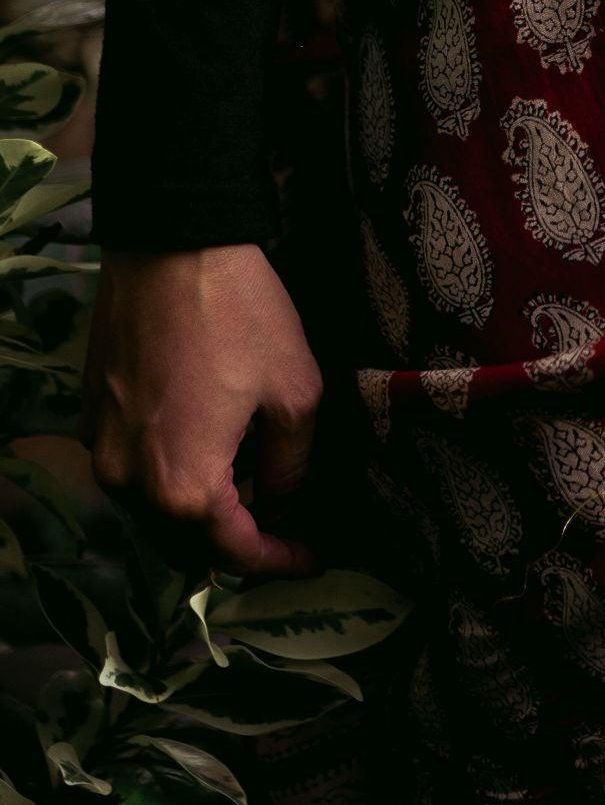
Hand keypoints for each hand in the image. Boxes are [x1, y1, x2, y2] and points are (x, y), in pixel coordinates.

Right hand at [85, 244, 322, 579]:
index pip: (234, 553)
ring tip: (251, 488)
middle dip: (238, 543)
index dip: (279, 561)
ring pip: (153, 509)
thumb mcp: (296, 393)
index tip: (312, 558)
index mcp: (184, 486)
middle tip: (285, 527)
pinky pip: (132, 468)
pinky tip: (207, 449)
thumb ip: (293, 465)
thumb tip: (285, 502)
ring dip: (199, 513)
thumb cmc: (240, 315)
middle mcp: (130, 481)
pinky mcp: (92, 413)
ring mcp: (102, 447)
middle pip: (186, 544)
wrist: (170, 244)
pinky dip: (168, 475)